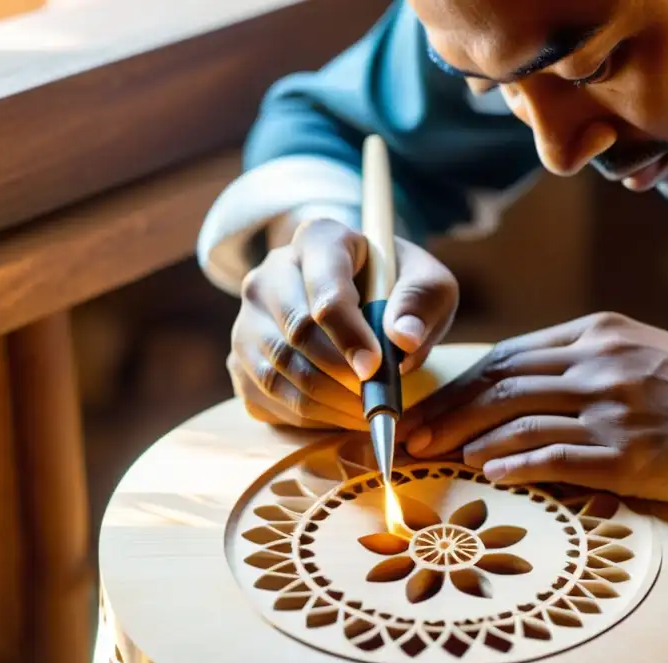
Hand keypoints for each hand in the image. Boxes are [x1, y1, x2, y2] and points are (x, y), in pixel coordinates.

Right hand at [228, 218, 458, 428]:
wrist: (361, 293)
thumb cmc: (396, 286)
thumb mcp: (427, 282)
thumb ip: (421, 303)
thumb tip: (404, 339)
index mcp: (319, 240)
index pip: (325, 291)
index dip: (349, 334)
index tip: (375, 368)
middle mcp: (270, 273)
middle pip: (295, 334)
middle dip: (340, 376)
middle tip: (377, 399)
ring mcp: (248, 317)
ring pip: (276, 371)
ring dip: (325, 402)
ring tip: (365, 411)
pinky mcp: (241, 357)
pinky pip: (264, 398)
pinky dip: (304, 417)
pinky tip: (339, 415)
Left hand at [399, 312, 667, 503]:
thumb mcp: (640, 351)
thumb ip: (582, 359)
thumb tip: (519, 384)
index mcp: (598, 333)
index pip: (508, 355)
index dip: (460, 384)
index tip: (428, 406)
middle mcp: (600, 364)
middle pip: (500, 383)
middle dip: (446, 411)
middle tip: (409, 436)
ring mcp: (613, 407)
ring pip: (517, 416)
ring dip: (466, 437)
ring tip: (432, 455)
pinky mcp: (627, 453)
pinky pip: (555, 455)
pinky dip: (514, 462)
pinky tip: (488, 471)